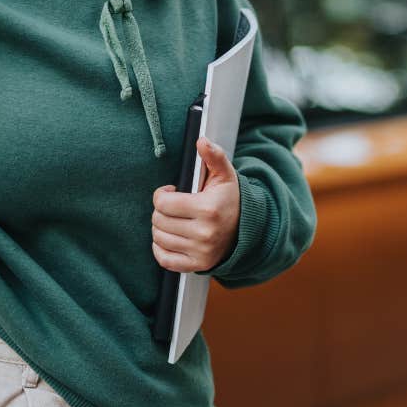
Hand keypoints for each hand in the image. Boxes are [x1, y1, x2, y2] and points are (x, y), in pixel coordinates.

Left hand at [151, 138, 240, 272]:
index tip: (171, 192)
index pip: (163, 203)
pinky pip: (164, 259)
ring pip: (159, 238)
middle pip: (158, 220)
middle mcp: (204, 233)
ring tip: (173, 220)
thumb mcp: (225, 175)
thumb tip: (201, 141)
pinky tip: (169, 238)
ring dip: (160, 227)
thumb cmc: (229, 200)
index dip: (161, 194)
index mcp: (208, 209)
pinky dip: (160, 248)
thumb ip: (213, 156)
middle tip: (173, 207)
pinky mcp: (197, 265)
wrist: (247, 230)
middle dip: (161, 210)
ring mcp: (200, 252)